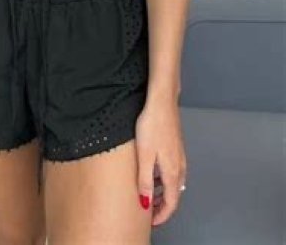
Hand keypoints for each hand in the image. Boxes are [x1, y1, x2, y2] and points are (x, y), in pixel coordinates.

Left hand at [134, 99, 186, 225]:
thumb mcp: (144, 155)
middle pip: (174, 194)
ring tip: (148, 195)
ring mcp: (179, 156)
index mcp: (172, 171)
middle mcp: (180, 166)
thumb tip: (145, 202)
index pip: (171, 202)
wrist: (162, 101)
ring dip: (162, 192)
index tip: (151, 222)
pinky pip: (172, 171)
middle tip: (148, 211)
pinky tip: (153, 173)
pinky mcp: (176, 147)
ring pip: (174, 183)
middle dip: (162, 206)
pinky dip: (164, 180)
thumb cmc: (151, 125)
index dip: (162, 215)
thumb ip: (145, 180)